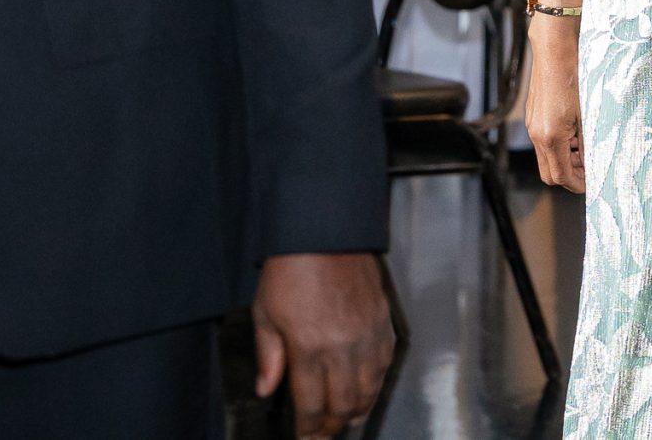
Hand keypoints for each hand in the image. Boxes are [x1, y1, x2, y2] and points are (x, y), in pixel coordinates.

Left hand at [251, 252, 392, 437]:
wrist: (325, 231)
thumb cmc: (291, 267)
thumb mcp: (265, 313)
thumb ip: (268, 356)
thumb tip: (267, 388)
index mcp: (309, 347)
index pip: (312, 405)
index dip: (309, 430)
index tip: (305, 439)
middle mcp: (342, 346)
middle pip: (343, 404)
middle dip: (332, 426)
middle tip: (324, 435)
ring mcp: (367, 334)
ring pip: (370, 389)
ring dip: (358, 409)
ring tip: (348, 419)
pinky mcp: (383, 320)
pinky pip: (386, 363)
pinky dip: (378, 382)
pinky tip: (369, 387)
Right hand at [525, 18, 585, 192]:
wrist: (556, 50)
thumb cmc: (576, 77)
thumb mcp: (588, 113)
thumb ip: (587, 142)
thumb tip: (592, 162)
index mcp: (551, 136)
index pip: (560, 176)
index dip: (577, 184)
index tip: (591, 184)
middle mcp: (537, 133)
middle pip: (549, 173)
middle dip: (568, 176)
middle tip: (588, 171)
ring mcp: (532, 124)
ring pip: (546, 158)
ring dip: (564, 160)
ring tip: (585, 151)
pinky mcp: (533, 116)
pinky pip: (543, 142)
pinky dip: (558, 146)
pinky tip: (575, 135)